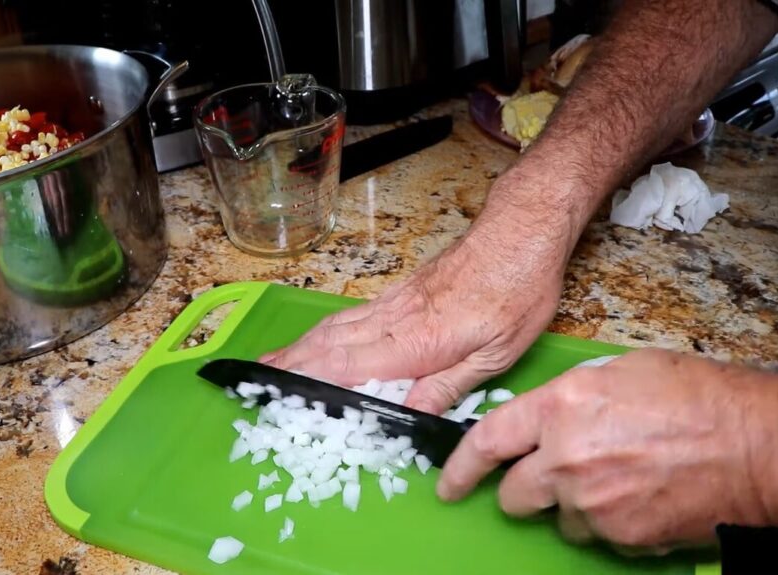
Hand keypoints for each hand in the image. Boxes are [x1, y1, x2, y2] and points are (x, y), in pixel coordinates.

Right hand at [261, 190, 570, 413]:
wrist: (521, 231)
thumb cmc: (518, 289)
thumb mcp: (498, 352)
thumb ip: (450, 384)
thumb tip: (411, 413)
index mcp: (420, 340)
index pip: (351, 366)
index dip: (311, 381)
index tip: (278, 392)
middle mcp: (398, 318)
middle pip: (332, 344)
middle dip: (292, 364)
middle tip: (257, 380)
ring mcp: (396, 302)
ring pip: (337, 326)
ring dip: (300, 346)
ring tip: (272, 362)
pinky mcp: (402, 292)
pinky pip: (353, 314)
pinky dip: (325, 330)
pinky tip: (317, 338)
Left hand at [437, 349, 777, 552]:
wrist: (756, 445)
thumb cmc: (698, 397)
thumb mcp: (622, 369)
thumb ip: (572, 394)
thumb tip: (551, 413)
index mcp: (561, 406)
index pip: (488, 440)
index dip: (461, 465)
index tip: (448, 482)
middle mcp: (566, 457)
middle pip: (514, 492)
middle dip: (521, 489)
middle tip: (546, 480)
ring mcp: (592, 501)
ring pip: (558, 516)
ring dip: (572, 504)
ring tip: (616, 479)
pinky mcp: (621, 535)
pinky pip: (597, 535)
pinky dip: (609, 521)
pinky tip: (639, 497)